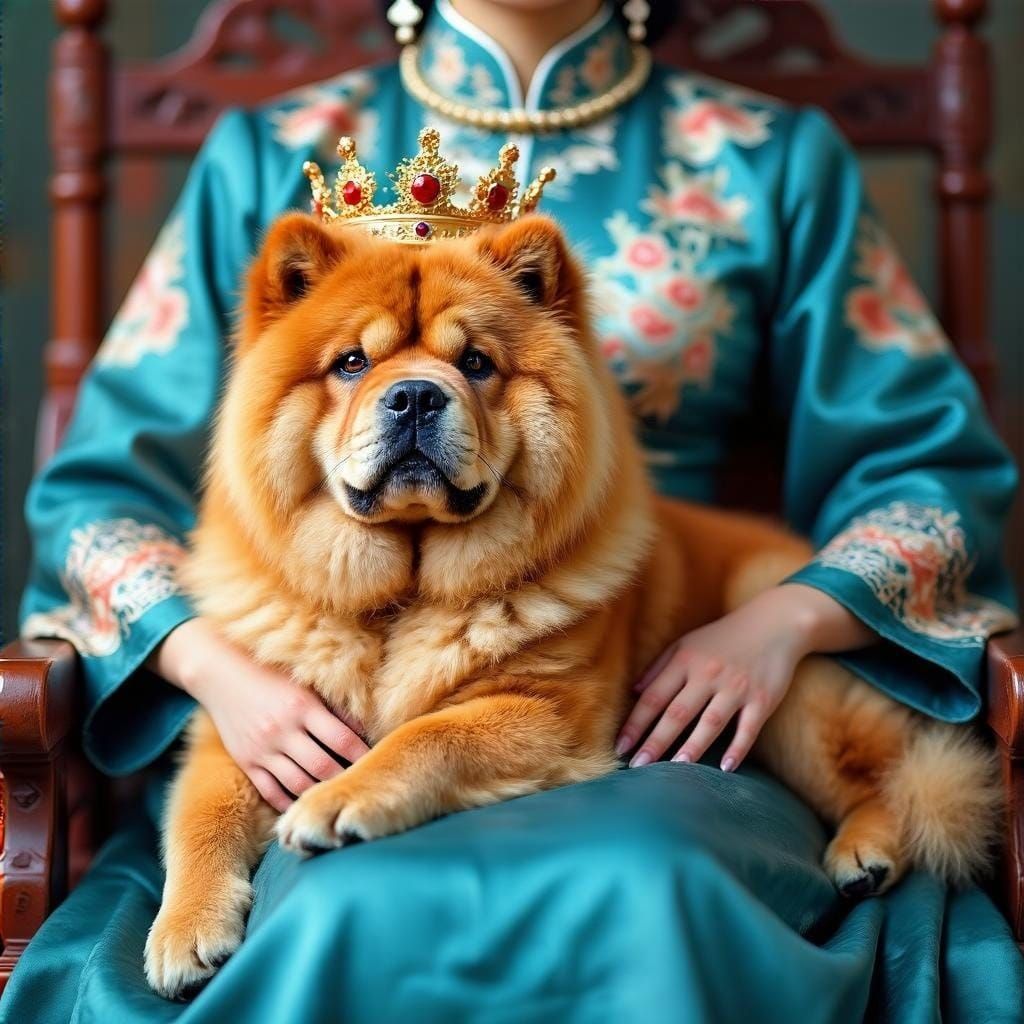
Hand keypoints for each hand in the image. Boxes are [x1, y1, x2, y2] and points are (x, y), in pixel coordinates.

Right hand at [149, 618, 368, 811]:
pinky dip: (290, 802)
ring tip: (336, 798)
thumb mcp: (304, 683)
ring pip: (298, 784)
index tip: (377, 763)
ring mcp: (262, 749)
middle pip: (323, 767)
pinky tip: (306, 805)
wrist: (220, 672)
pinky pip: (271, 792)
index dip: (363, 755)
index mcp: (302, 706)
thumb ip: (332, 707)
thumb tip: (364, 732)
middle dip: (345, 779)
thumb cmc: (271, 674)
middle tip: (360, 787)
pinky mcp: (246, 761)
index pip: (342, 740)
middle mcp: (282, 730)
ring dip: (320, 794)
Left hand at [616, 584, 875, 772]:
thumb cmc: (723, 637)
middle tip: (637, 766)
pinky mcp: (763, 698)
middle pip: (677, 713)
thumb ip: (660, 667)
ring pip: (711, 722)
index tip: (620, 747)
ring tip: (675, 770)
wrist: (774, 623)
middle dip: (655, 741)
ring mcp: (737, 687)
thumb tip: (633, 692)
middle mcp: (708, 674)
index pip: (653, 697)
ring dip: (692, 747)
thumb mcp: (686, 643)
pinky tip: (726, 767)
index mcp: (685, 661)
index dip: (635, 723)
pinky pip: (749, 728)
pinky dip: (738, 748)